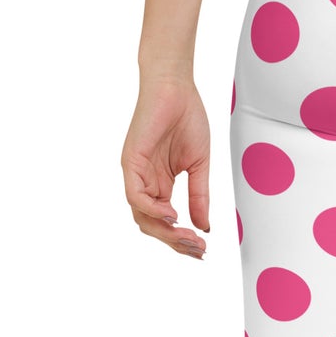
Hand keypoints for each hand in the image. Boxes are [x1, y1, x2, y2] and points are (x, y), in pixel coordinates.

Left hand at [121, 75, 211, 258]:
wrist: (176, 86)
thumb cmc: (187, 118)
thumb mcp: (199, 166)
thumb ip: (199, 197)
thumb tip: (204, 226)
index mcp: (159, 184)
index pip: (166, 223)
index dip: (183, 240)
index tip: (203, 250)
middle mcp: (145, 182)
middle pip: (152, 226)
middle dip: (177, 243)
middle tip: (199, 250)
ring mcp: (136, 173)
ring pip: (142, 217)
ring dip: (166, 233)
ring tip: (189, 238)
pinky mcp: (130, 161)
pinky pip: (136, 196)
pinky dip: (153, 210)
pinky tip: (173, 216)